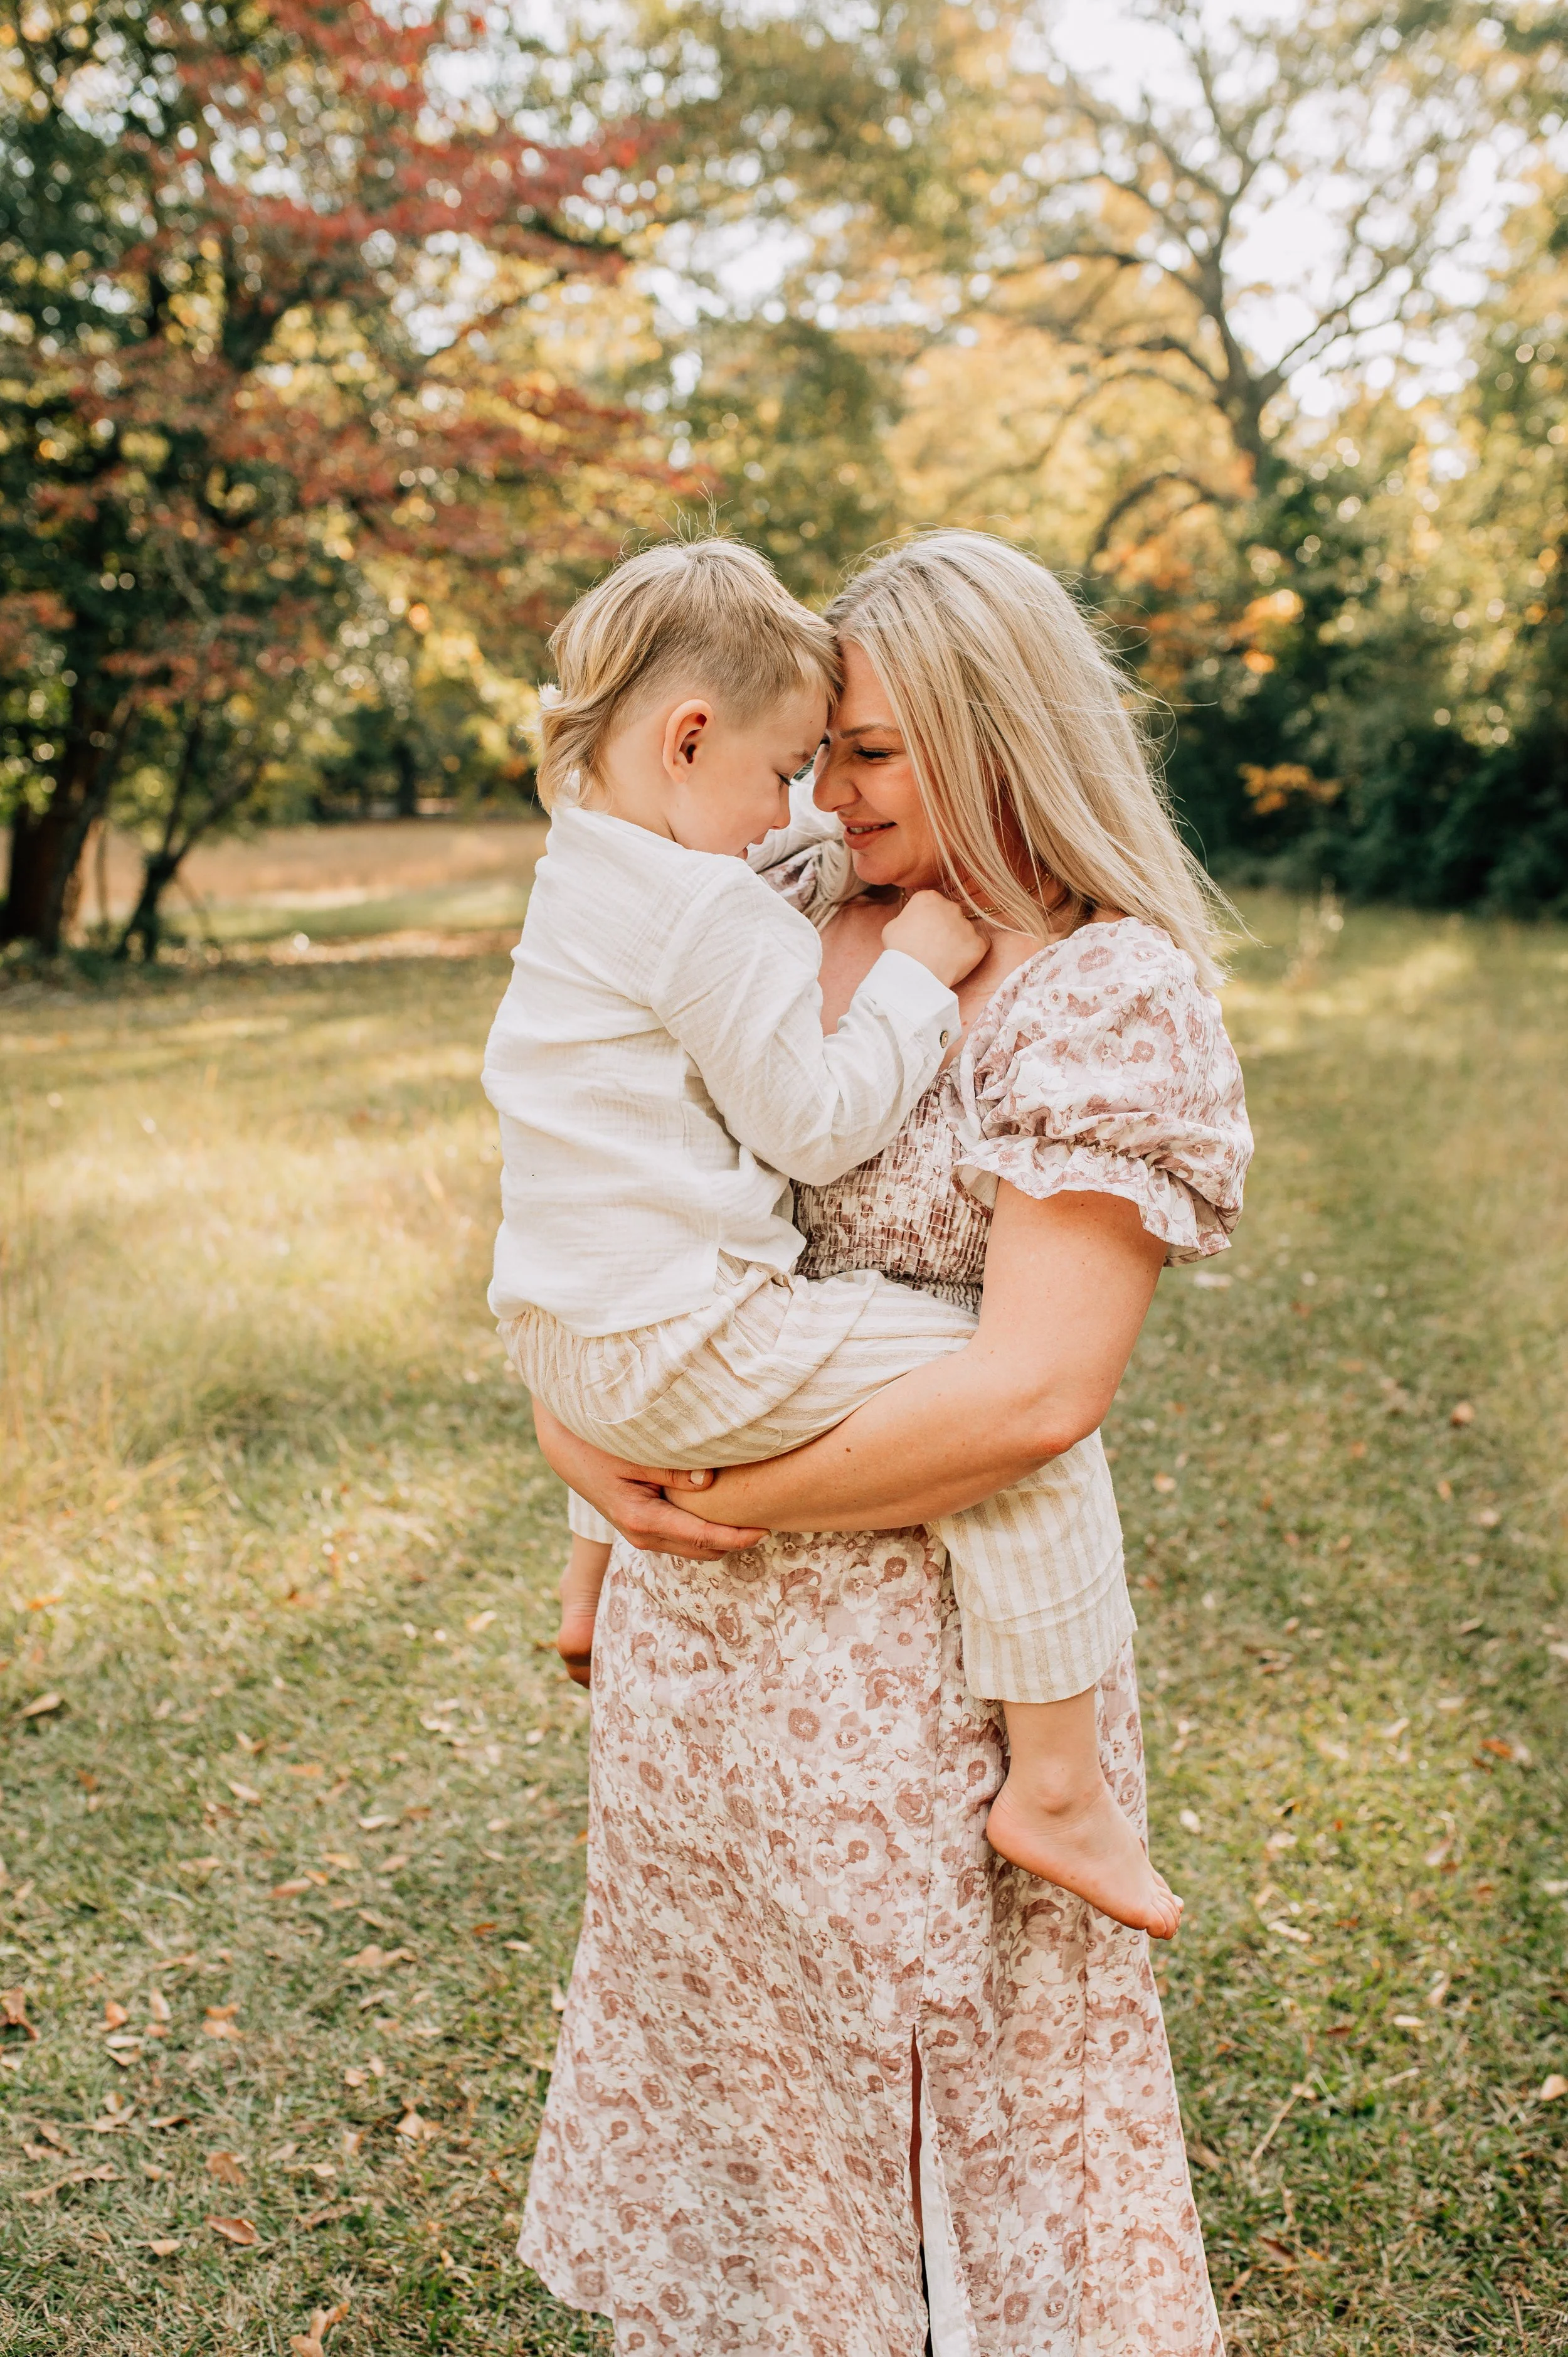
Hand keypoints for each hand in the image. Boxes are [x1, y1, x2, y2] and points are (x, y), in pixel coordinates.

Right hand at [532, 1403, 766, 1561]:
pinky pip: (682, 1537)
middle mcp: (642, 1535)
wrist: (566, 1448)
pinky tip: (722, 1511)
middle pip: (703, 1550)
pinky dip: (704, 1531)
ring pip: (694, 1547)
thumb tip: (710, 1482)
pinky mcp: (642, 1527)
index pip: (701, 1537)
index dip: (737, 1535)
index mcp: (642, 1520)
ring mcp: (641, 1535)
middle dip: (734, 1539)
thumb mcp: (635, 1453)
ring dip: (720, 1537)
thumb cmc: (599, 1444)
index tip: (766, 1528)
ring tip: (752, 1515)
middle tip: (768, 1518)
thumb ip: (673, 1469)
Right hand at [881, 889, 986, 987]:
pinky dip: (968, 955)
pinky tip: (955, 964)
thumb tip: (913, 922)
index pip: (932, 903)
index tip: (923, 931)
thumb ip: (908, 918)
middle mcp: (951, 906)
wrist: (914, 974)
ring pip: (964, 930)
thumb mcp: (892, 926)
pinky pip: (977, 947)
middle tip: (934, 945)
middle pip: (950, 914)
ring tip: (943, 958)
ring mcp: (967, 925)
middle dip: (944, 927)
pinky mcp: (978, 944)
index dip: (927, 918)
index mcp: (929, 898)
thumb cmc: (899, 951)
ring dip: (957, 941)